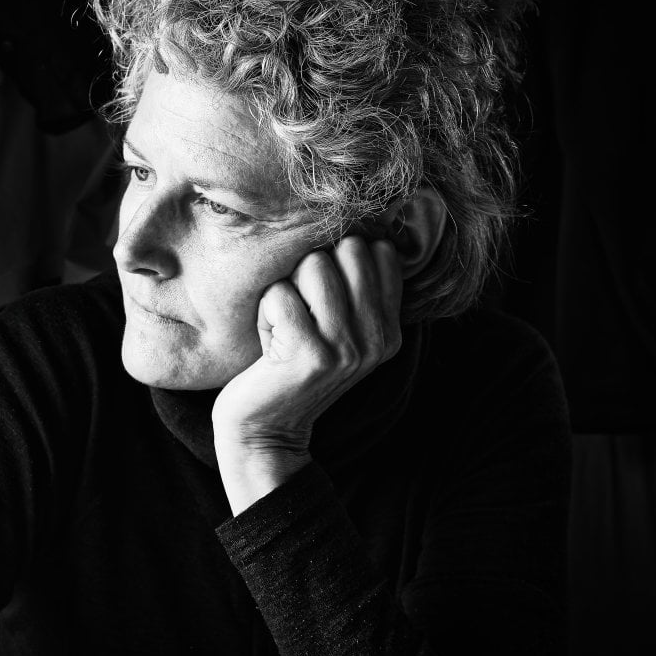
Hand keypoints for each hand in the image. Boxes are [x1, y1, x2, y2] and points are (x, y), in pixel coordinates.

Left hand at [212, 236, 402, 514]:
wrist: (265, 431)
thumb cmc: (290, 366)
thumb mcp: (336, 331)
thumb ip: (354, 289)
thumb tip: (357, 224)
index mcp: (390, 329)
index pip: (379, 251)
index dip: (339, 261)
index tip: (321, 301)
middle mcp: (378, 338)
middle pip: (346, 249)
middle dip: (310, 270)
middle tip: (298, 313)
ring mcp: (347, 347)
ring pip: (313, 264)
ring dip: (285, 290)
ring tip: (283, 327)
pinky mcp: (310, 355)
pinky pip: (279, 293)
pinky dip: (264, 312)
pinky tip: (268, 344)